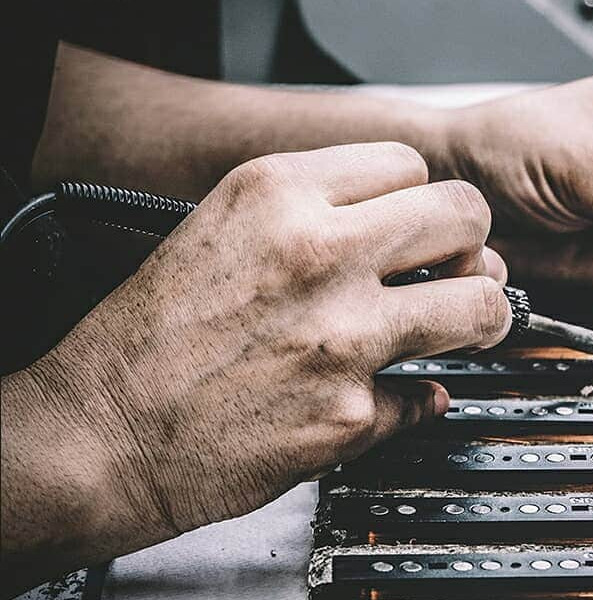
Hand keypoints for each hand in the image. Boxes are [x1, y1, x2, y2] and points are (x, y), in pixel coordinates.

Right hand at [1, 143, 508, 594]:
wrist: (103, 434)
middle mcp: (318, 255)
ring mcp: (343, 337)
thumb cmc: (148, 338)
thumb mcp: (221, 229)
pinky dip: (418, 399)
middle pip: (465, 217)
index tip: (423, 225)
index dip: (423, 199)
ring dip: (482, 316)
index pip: (411, 165)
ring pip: (482, 303)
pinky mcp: (353, 413)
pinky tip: (394, 393)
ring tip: (466, 327)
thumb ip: (313, 214)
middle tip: (465, 269)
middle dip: (473, 245)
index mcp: (278, 195)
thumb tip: (404, 225)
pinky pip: (429, 395)